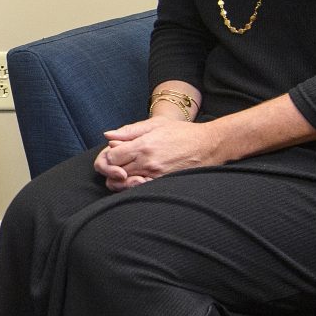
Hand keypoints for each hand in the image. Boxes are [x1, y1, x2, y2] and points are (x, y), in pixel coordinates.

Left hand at [97, 116, 221, 188]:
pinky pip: (140, 190)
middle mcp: (147, 163)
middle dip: (112, 168)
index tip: (115, 153)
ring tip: (127, 171)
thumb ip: (129, 131)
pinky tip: (139, 178)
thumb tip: (108, 136)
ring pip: (125, 184)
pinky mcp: (163, 184)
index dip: (108, 156)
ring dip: (122, 179)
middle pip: (115, 172)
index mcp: (143, 146)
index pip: (111, 157)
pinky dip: (134, 186)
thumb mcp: (155, 124)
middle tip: (119, 163)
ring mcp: (155, 176)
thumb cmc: (182, 132)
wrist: (208, 145)